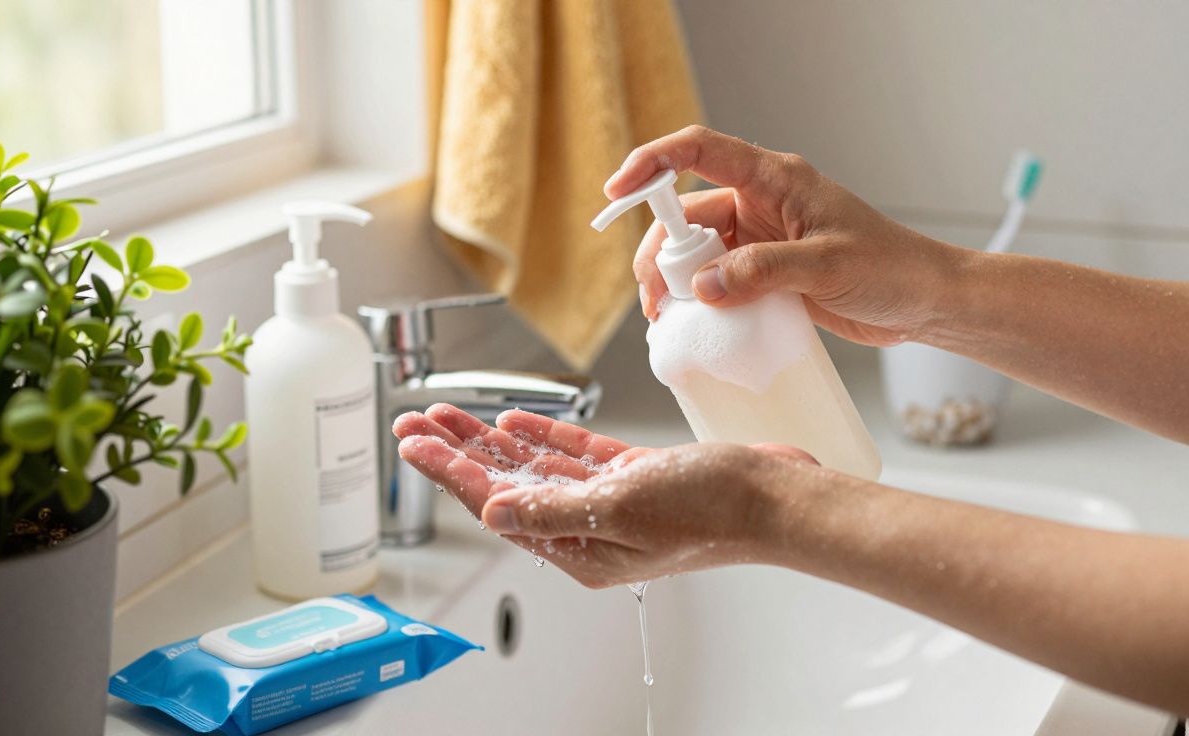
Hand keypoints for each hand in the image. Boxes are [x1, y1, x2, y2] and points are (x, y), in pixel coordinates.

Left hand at [394, 404, 818, 586]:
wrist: (773, 497)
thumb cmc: (712, 509)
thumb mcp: (622, 506)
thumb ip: (554, 508)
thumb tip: (493, 508)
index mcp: (580, 547)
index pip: (496, 503)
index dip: (450, 470)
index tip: (415, 442)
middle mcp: (589, 529)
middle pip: (507, 485)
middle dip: (457, 452)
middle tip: (416, 422)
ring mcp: (612, 503)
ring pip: (535, 469)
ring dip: (492, 442)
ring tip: (451, 417)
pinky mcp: (635, 479)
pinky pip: (576, 459)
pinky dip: (546, 440)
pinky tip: (517, 423)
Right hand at [608, 124, 967, 345]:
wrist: (922, 300)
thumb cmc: (891, 268)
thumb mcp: (826, 266)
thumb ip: (763, 271)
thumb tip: (703, 286)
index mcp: (775, 179)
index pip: (700, 151)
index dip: (653, 163)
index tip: (618, 190)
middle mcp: (760, 202)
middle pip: (687, 215)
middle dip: (660, 252)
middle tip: (654, 298)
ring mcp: (760, 238)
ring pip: (697, 252)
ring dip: (676, 282)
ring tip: (668, 318)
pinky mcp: (764, 272)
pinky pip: (717, 279)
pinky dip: (699, 300)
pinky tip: (693, 324)